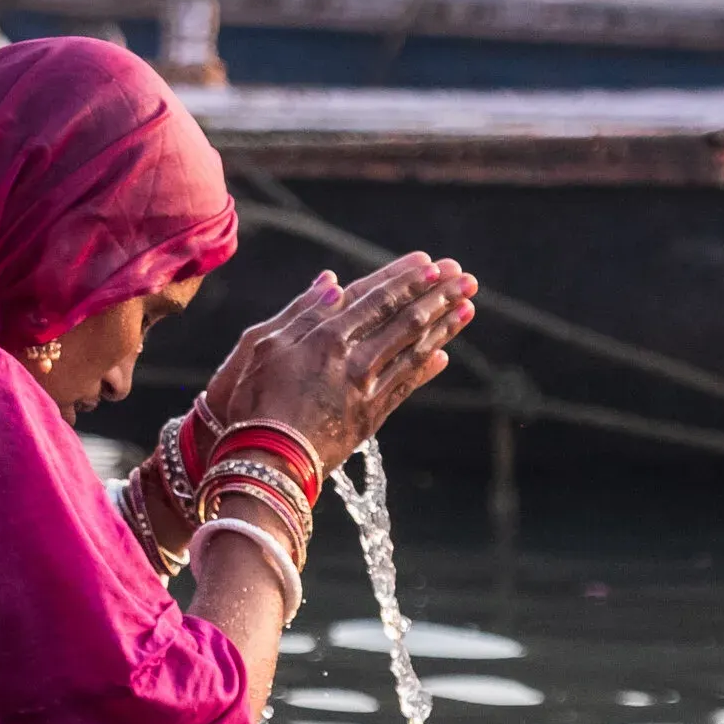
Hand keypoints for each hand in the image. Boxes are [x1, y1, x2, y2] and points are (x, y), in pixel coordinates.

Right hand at [195, 255, 475, 475]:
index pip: (375, 299)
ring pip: (413, 350)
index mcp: (326, 336)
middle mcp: (354, 360)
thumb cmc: (255, 399)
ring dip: (444, 327)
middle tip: (466, 279)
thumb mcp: (264, 346)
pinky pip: (405, 386)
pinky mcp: (371, 417)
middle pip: (405, 321)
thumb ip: (301, 313)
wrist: (267, 460)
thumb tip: (333, 282)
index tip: (433, 264)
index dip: (406, 280)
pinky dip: (425, 368)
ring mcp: (367, 390)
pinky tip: (443, 355)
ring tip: (468, 307)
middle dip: (438, 297)